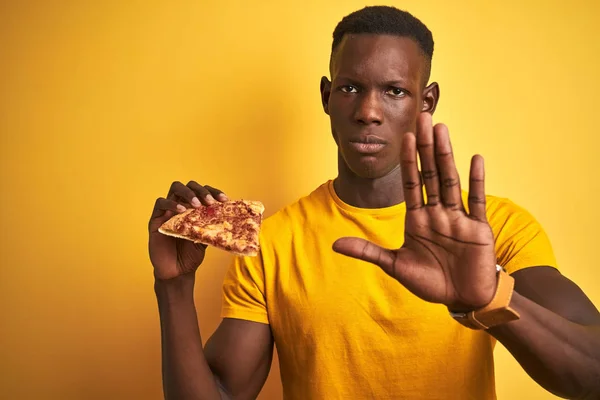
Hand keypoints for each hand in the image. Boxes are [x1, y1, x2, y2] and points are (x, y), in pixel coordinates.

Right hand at [148, 181, 228, 280]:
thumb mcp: (206, 237)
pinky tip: (181, 210)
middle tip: (210, 202)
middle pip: (189, 185)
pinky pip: (160, 203)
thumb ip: (212, 225)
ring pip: (175, 188)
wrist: (177, 272)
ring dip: (188, 193)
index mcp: (194, 208)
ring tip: (197, 205)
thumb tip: (228, 215)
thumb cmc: (191, 254)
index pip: (203, 192)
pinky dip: (172, 204)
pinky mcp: (156, 219)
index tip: (224, 200)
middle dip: (201, 191)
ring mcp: (168, 211)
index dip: (214, 192)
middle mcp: (181, 206)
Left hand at [333, 113, 497, 310]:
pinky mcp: (478, 228)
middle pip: (430, 173)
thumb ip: (368, 252)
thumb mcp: (395, 266)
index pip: (411, 183)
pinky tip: (475, 158)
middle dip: (425, 146)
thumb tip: (334, 244)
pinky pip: (478, 200)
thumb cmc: (431, 283)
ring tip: (441, 129)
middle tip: (423, 117)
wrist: (463, 300)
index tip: (404, 136)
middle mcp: (437, 213)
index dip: (407, 160)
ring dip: (446, 155)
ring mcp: (458, 218)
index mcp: (417, 219)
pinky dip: (477, 181)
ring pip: (450, 180)